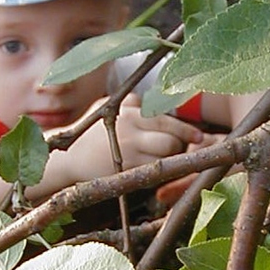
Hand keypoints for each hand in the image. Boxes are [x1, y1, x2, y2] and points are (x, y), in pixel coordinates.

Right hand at [71, 95, 204, 181]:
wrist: (69, 158)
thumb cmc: (90, 134)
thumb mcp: (105, 108)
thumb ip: (129, 103)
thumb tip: (147, 98)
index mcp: (130, 113)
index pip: (166, 120)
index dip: (186, 130)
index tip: (200, 136)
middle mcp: (130, 130)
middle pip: (171, 140)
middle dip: (180, 146)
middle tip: (182, 150)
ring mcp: (128, 151)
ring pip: (165, 156)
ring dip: (171, 159)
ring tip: (167, 159)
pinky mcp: (124, 170)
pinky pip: (152, 171)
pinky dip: (159, 171)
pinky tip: (157, 170)